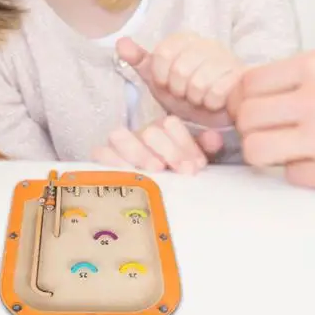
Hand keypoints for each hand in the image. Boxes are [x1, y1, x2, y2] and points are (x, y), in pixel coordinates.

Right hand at [91, 115, 224, 173]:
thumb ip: (202, 149)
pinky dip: (112, 161)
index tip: (195, 166)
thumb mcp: (189, 160)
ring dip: (139, 152)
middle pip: (150, 130)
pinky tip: (128, 175)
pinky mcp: (101, 156)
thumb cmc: (170, 173)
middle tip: (181, 170)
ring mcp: (119, 143)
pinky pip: (100, 152)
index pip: (171, 124)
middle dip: (168, 150)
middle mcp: (141, 132)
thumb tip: (215, 139)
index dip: (185, 144)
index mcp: (164, 130)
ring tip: (155, 171)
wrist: (145, 190)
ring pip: (121, 135)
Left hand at [115, 34, 242, 127]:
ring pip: (198, 83)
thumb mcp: (159, 78)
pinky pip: (216, 93)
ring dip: (195, 99)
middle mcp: (206, 43)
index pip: (162, 54)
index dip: (161, 77)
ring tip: (200, 98)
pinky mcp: (239, 75)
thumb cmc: (188, 92)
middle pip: (179, 70)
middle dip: (179, 91)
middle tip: (186, 94)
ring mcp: (225, 57)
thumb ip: (141, 61)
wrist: (221, 109)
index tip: (167, 85)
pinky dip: (211, 103)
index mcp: (184, 39)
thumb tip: (120, 42)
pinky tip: (214, 102)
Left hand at [228, 49, 314, 192]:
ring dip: (265, 153)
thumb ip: (302, 78)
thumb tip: (256, 95)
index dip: (241, 100)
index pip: (246, 83)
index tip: (250, 110)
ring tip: (288, 150)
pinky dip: (301, 172)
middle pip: (245, 117)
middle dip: (249, 127)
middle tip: (267, 132)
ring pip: (256, 149)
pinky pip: (291, 176)